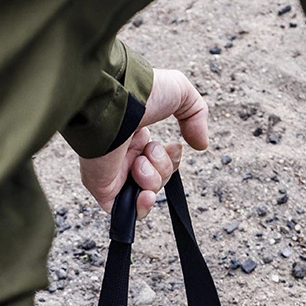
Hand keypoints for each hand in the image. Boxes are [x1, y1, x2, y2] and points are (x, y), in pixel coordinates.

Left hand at [80, 68, 209, 219]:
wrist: (117, 101)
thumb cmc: (143, 93)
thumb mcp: (181, 93)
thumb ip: (196, 115)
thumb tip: (201, 145)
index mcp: (136, 136)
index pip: (160, 161)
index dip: (172, 159)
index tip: (174, 146)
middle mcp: (124, 156)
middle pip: (157, 179)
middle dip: (163, 168)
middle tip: (150, 151)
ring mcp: (113, 173)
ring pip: (146, 194)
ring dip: (153, 180)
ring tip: (139, 163)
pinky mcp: (103, 188)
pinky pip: (125, 212)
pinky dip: (141, 207)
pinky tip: (145, 194)